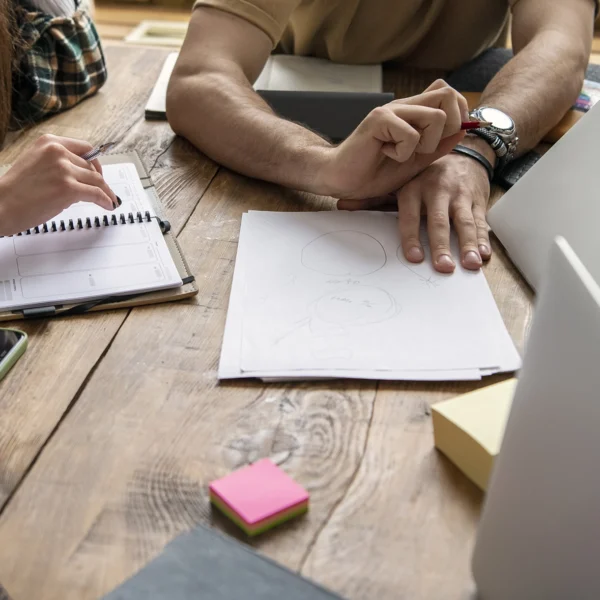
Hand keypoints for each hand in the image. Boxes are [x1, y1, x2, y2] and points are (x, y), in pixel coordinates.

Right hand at [0, 134, 117, 235]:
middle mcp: (58, 152)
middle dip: (99, 180)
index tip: (99, 172)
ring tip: (110, 200)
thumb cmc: (16, 190)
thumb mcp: (36, 164)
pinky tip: (108, 205)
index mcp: (49, 142)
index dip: (96, 162)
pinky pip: (96, 193)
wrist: (1, 205)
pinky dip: (106, 200)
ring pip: (96, 180)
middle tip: (104, 191)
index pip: (84, 148)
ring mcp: (64, 170)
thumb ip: (57, 164)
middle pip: (92, 166)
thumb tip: (81, 175)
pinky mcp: (68, 188)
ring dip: (106, 192)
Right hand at [319, 80, 468, 198]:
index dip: (460, 114)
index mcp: (413, 113)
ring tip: (404, 154)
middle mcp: (403, 106)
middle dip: (450, 127)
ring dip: (426, 144)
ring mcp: (390, 111)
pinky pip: (410, 134)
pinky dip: (403, 153)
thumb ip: (437, 147)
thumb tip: (463, 130)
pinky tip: (386, 154)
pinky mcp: (378, 120)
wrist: (342, 180)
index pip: (449, 94)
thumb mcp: (414, 162)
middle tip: (428, 148)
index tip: (449, 138)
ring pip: (435, 117)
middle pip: (447, 95)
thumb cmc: (372, 172)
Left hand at [338, 151, 491, 272]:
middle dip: (442, 245)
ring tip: (470, 264)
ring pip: (464, 222)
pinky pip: (481, 220)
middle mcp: (438, 190)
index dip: (411, 236)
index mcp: (414, 188)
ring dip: (468, 244)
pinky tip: (484, 254)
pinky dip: (484, 238)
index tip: (414, 257)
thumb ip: (374, 199)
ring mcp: (460, 195)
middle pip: (439, 221)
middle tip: (443, 267)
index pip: (410, 215)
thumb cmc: (424, 177)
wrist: (462, 152)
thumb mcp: (399, 183)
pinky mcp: (477, 199)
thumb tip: (342, 204)